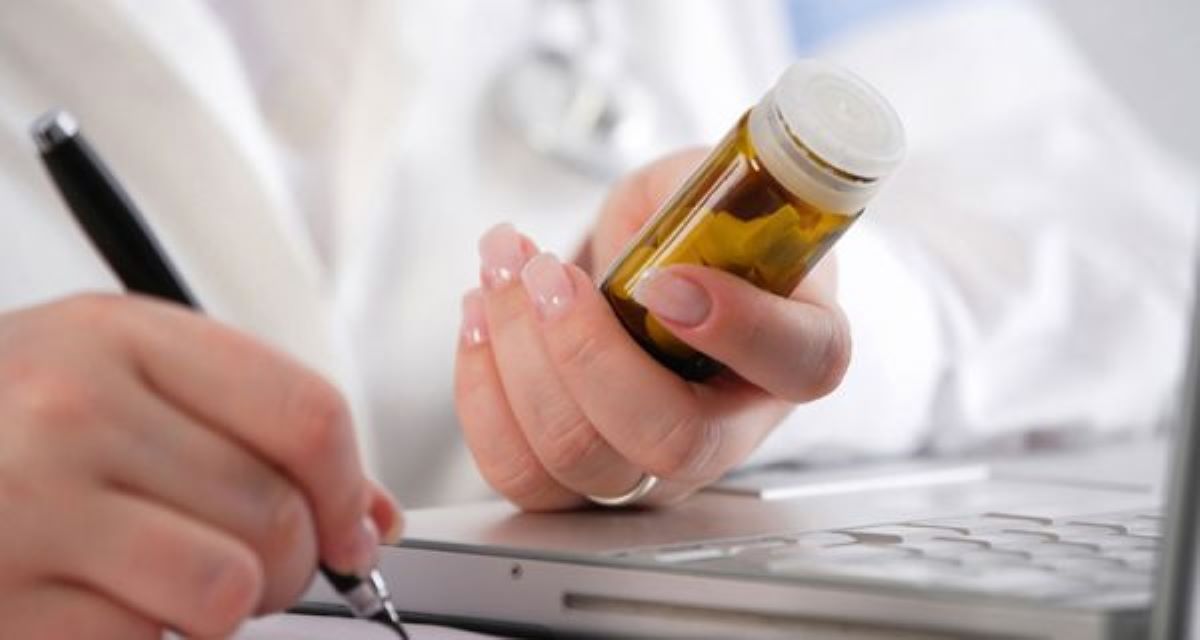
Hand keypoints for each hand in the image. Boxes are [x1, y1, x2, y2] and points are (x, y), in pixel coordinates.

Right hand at [0, 294, 400, 637]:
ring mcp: (24, 510)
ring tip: (183, 590)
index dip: (349, 488)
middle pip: (276, 510)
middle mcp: (71, 411)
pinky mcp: (1, 607)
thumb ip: (250, 426)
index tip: (351, 527)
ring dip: (226, 609)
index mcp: (120, 337)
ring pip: (225, 588)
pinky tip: (97, 604)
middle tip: (256, 565)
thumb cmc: (1, 418)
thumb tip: (371, 515)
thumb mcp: (119, 376)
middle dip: (292, 561)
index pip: (305, 414)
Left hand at [454, 150, 849, 509]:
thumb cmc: (686, 233)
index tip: (663, 277)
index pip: (802, 364)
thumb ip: (694, 197)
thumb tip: (662, 229)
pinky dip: (481, 389)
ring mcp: (655, 467)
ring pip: (580, 460)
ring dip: (515, 358)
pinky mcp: (580, 481)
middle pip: (670, 440)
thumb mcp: (701, 187)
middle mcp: (733, 427)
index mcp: (796, 344)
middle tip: (543, 271)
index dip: (737, 328)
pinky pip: (519, 471)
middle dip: (583, 349)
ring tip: (501, 273)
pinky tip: (481, 316)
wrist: (646, 271)